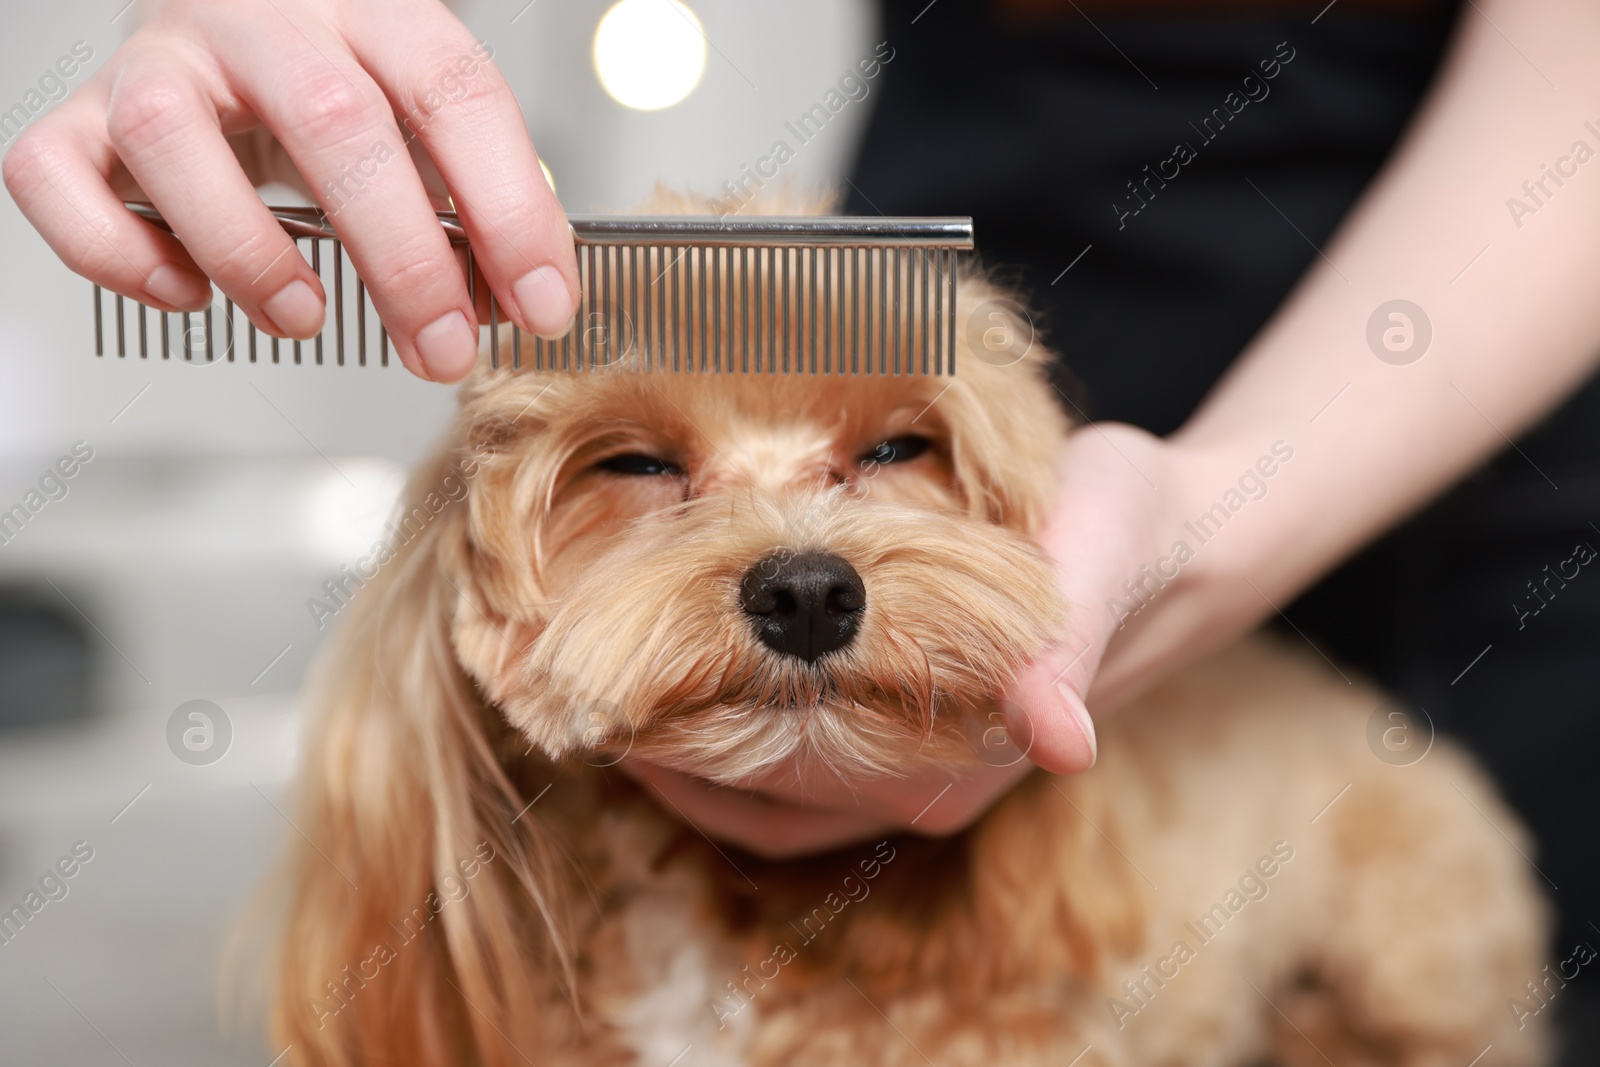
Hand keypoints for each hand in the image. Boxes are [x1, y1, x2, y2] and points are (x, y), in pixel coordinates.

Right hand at [3, 0, 578, 381]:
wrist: (231, 15)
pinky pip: (55, 176)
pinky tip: (185, 291)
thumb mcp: (425, 124)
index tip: (543, 305)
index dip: (510, 208)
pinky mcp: (82, 114)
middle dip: (403, 258)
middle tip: (440, 349)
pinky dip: (116, 253)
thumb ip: (477, 204)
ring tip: (303, 316)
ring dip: (249, 250)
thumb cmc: (339, 83)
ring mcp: (162, 60)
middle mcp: (263, 21)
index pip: (454, 93)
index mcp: (373, 11)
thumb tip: (514, 305)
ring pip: (173, 138)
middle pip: (335, 122)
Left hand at [624, 422, 1218, 859]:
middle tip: (560, 669)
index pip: (783, 773)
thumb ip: (1063, 639)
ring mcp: (908, 781)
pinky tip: (672, 696)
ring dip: (673, 752)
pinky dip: (713, 755)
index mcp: (961, 751)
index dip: (678, 737)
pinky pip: (778, 788)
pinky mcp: (899, 758)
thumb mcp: (1096, 552)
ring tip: (596, 683)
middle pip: (750, 792)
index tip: (593, 682)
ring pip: (754, 801)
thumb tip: (1060, 741)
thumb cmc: (1123, 529)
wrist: (1164, 542)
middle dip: (655, 736)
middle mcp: (924, 787)